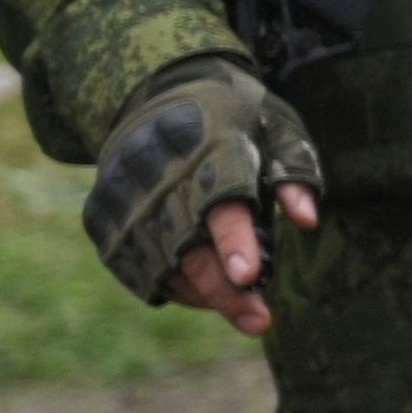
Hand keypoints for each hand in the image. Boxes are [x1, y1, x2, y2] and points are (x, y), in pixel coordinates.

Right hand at [84, 59, 324, 335]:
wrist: (155, 92)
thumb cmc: (235, 116)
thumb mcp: (277, 128)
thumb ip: (295, 172)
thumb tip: (308, 221)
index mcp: (209, 150)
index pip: (220, 202)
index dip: (234, 241)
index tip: (251, 277)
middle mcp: (159, 179)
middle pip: (188, 246)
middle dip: (223, 290)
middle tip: (260, 320)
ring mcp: (125, 201)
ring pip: (161, 266)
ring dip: (203, 296)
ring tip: (246, 312)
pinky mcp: (104, 219)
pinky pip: (136, 268)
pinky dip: (173, 287)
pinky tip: (207, 295)